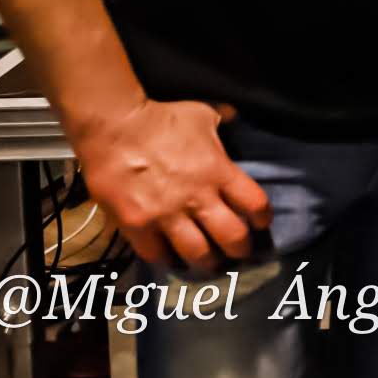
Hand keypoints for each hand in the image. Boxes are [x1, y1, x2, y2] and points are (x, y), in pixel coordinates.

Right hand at [74, 97, 270, 271]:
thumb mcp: (202, 114)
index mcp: (218, 171)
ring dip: (207, 262)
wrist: (114, 127)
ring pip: (198, 253)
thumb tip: (236, 115)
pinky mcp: (137, 225)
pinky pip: (157, 254)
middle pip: (232, 237)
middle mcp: (198, 197)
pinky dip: (167, 259)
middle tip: (237, 253)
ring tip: (208, 263)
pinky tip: (171, 257)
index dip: (263, 218)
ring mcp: (166, 214)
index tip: (261, 224)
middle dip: (240, 250)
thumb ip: (224, 121)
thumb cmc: (162, 118)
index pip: (255, 204)